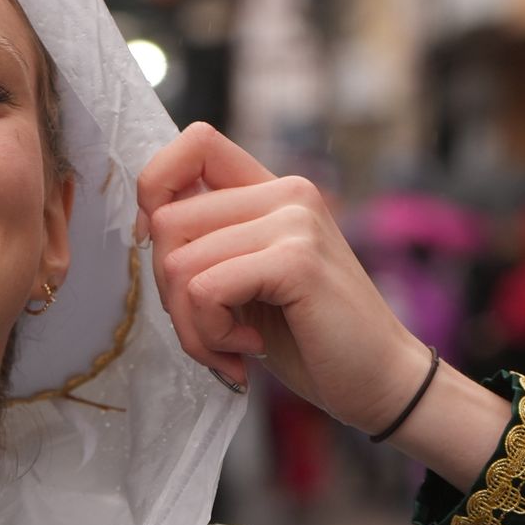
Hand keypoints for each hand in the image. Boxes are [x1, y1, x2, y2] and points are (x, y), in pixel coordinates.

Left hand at [136, 122, 428, 431]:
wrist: (380, 381)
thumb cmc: (308, 337)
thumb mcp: (248, 279)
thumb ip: (210, 243)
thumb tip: (144, 226)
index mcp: (272, 190)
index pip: (193, 144)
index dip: (155, 190)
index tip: (167, 253)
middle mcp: (286, 192)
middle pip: (167, 222)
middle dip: (169, 293)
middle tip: (208, 332)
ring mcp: (294, 221)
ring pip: (179, 263)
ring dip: (191, 326)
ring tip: (229, 348)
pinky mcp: (296, 260)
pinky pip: (206, 291)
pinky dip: (211, 335)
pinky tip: (249, 348)